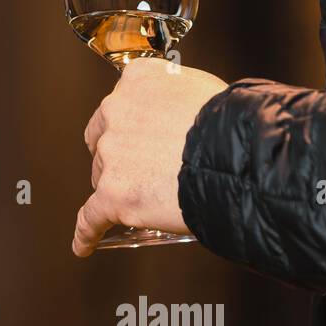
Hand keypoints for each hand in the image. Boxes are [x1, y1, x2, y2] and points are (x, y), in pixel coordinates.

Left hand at [72, 59, 226, 255]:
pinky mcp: (113, 194)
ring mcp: (112, 154)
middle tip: (146, 173)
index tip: (139, 139)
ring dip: (118, 190)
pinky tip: (85, 244)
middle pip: (104, 143)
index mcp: (136, 80)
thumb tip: (177, 117)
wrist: (241, 154)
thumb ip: (174, 100)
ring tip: (147, 203)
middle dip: (120, 159)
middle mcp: (116, 112)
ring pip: (101, 179)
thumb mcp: (201, 88)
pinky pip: (91, 218)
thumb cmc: (233, 122)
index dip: (130, 128)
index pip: (119, 106)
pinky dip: (87, 233)